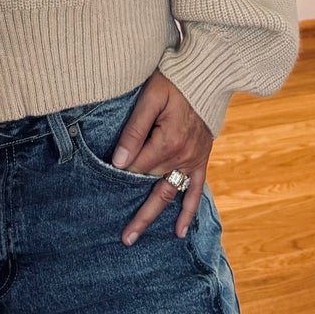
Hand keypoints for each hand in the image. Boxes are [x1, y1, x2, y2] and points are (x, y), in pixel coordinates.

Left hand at [111, 71, 213, 245]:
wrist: (207, 75)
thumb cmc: (174, 82)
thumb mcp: (150, 98)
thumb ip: (134, 130)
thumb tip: (119, 161)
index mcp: (168, 141)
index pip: (138, 166)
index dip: (122, 170)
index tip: (107, 174)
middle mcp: (182, 156)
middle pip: (152, 186)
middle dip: (136, 211)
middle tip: (122, 237)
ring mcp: (193, 160)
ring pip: (169, 194)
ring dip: (153, 215)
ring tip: (134, 236)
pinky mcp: (201, 160)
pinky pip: (196, 190)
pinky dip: (189, 211)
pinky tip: (180, 231)